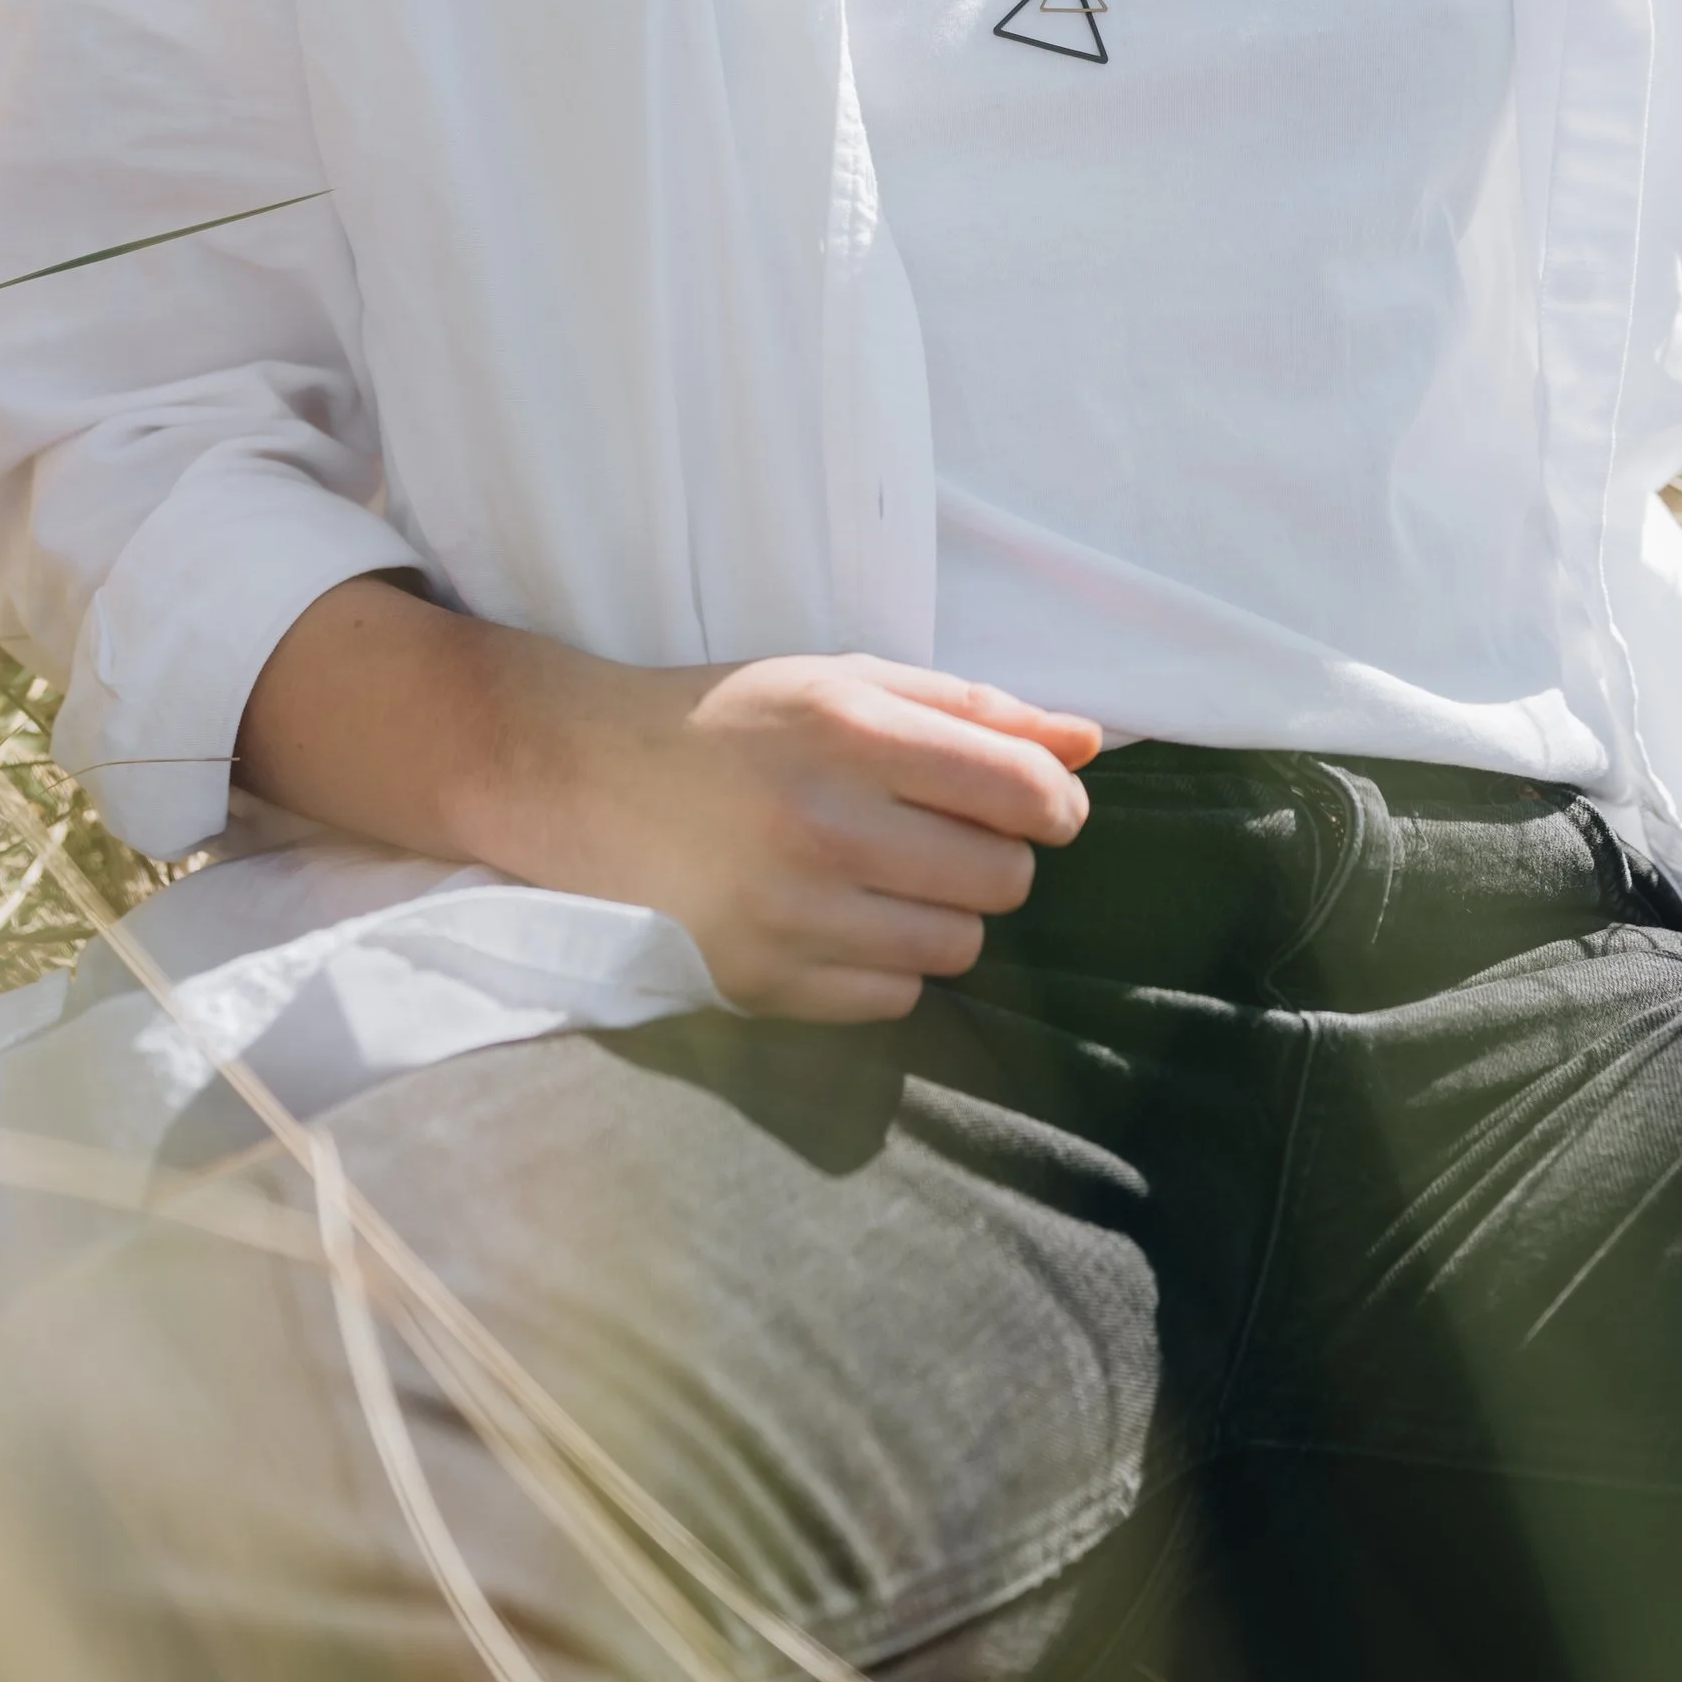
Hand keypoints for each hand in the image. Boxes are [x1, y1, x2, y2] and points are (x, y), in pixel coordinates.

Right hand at [237, 588, 1100, 1025]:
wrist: (589, 783)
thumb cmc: (736, 724)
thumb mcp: (847, 684)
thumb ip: (974, 711)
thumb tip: (1091, 740)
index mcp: (849, 730)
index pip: (1020, 789)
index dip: (1055, 801)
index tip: (1044, 805)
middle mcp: (823, 824)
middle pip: (1002, 879)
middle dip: (995, 857)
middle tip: (940, 834)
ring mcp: (790, 914)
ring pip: (958, 947)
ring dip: (945, 914)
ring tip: (885, 875)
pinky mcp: (761, 984)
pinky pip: (895, 998)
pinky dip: (887, 964)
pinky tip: (839, 919)